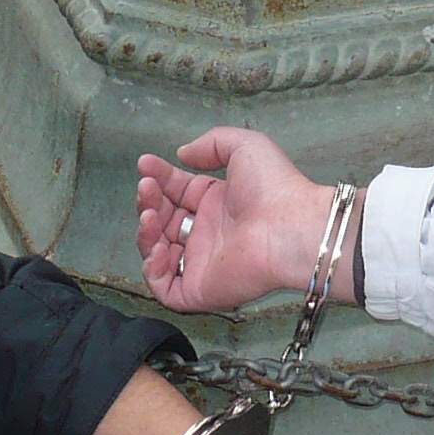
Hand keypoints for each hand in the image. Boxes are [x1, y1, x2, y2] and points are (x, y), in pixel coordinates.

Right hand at [135, 127, 339, 311]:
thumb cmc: (273, 188)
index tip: (145, 164)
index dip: (159, 178)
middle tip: (146, 187)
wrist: (288, 228)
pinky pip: (164, 287)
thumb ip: (211, 144)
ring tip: (150, 216)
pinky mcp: (199, 290)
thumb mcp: (244, 146)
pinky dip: (152, 269)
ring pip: (157, 253)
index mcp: (217, 203)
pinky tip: (159, 246)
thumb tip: (182, 155)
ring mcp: (202, 264)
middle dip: (148, 202)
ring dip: (145, 232)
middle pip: (163, 220)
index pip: (177, 192)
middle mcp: (207, 233)